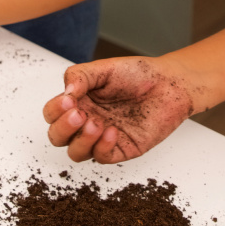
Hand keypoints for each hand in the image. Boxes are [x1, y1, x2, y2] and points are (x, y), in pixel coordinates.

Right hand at [43, 56, 198, 163]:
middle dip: (63, 128)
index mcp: (80, 102)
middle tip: (79, 115)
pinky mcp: (122, 148)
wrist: (171, 83)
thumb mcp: (106, 68)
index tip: (68, 100)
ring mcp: (104, 137)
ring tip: (96, 123)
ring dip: (80, 140)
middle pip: (58, 137)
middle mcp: (88, 121)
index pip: (53, 114)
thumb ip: (81, 76)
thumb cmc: (140, 74)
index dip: (55, 110)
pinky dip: (102, 147)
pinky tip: (112, 131)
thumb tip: (65, 92)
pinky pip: (102, 158)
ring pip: (76, 153)